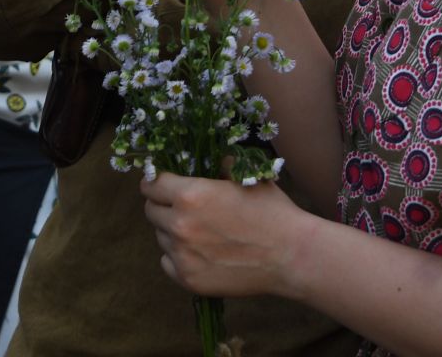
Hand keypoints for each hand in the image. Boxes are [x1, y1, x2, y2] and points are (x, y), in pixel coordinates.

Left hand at [141, 172, 313, 299]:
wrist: (290, 255)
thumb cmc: (272, 212)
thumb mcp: (246, 176)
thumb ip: (220, 165)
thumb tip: (207, 161)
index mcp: (190, 195)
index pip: (152, 185)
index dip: (156, 181)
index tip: (161, 184)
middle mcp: (180, 225)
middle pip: (151, 211)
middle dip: (162, 206)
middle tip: (180, 207)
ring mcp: (182, 255)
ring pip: (161, 237)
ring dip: (172, 231)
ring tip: (199, 231)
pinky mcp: (188, 279)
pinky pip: (168, 262)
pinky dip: (178, 257)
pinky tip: (199, 252)